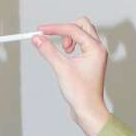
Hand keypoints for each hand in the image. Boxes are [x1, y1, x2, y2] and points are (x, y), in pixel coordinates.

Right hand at [32, 17, 109, 135]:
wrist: (88, 110)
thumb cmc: (81, 93)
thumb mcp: (61, 68)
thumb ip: (48, 51)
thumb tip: (37, 38)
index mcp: (95, 48)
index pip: (73, 29)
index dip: (55, 28)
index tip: (41, 30)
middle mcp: (98, 49)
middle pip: (82, 25)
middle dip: (67, 30)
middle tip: (59, 44)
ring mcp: (95, 54)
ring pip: (83, 33)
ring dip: (70, 38)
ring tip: (65, 53)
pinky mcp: (91, 60)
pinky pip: (81, 44)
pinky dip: (72, 45)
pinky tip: (67, 58)